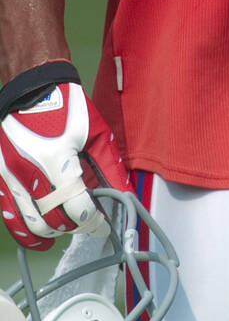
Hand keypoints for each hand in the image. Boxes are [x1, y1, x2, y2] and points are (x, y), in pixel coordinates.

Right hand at [0, 61, 129, 249]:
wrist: (31, 85)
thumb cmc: (68, 105)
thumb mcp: (96, 132)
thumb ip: (110, 167)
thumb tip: (125, 194)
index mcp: (55, 159)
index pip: (76, 208)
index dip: (93, 223)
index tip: (102, 224)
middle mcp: (28, 172)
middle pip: (53, 221)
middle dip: (75, 226)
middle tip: (87, 221)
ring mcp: (9, 177)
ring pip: (29, 225)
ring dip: (52, 232)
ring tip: (66, 226)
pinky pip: (9, 215)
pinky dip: (25, 230)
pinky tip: (41, 235)